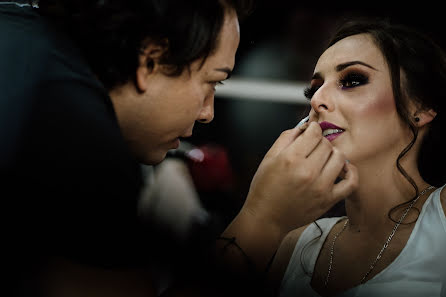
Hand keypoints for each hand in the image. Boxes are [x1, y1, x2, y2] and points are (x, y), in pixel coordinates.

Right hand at [242, 121, 357, 235]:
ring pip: (340, 158)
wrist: (266, 217)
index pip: (314, 132)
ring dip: (332, 155)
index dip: (312, 129)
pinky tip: (341, 169)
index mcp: (291, 159)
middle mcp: (307, 172)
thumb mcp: (269, 157)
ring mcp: (320, 187)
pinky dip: (350, 172)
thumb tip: (305, 126)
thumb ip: (287, 137)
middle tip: (311, 149)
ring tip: (322, 159)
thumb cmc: (265, 187)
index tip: (309, 133)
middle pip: (327, 144)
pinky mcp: (328, 200)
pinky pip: (351, 182)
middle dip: (319, 142)